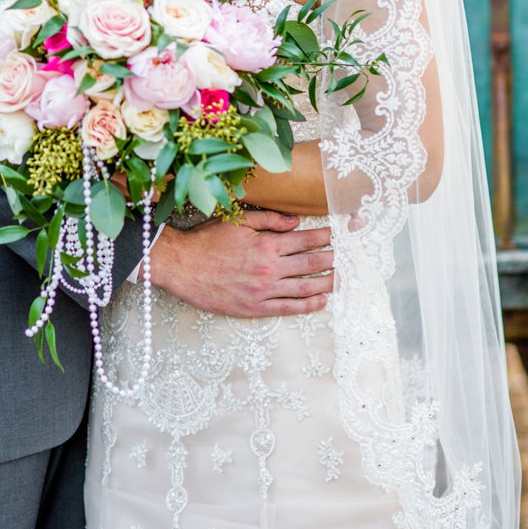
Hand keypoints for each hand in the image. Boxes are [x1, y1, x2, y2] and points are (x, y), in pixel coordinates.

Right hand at [148, 211, 332, 318]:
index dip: (324, 237)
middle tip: (346, 256)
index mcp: (266, 244)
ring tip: (341, 278)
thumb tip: (296, 221)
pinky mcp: (255, 308)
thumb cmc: (207, 240)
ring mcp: (263, 290)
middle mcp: (269, 268)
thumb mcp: (238, 221)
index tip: (336, 234)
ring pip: (305, 287)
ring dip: (327, 282)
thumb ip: (269, 220)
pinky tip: (321, 300)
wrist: (182, 266)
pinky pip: (288, 308)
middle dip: (331, 258)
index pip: (305, 240)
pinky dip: (308, 305)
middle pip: (310, 263)